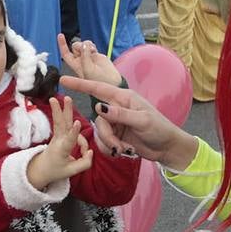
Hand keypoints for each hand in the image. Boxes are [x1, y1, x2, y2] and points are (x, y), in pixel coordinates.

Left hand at [25, 96, 93, 189]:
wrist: (41, 169)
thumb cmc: (56, 170)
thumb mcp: (72, 172)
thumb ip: (85, 162)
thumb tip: (90, 151)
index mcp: (62, 150)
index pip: (69, 140)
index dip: (74, 132)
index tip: (77, 123)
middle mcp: (59, 140)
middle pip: (62, 124)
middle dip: (64, 111)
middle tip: (66, 99)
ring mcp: (58, 135)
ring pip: (62, 120)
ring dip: (63, 108)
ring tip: (65, 97)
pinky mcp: (60, 133)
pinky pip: (67, 125)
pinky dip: (70, 119)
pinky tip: (68, 108)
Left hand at [58, 34, 121, 85]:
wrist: (111, 80)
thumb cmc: (98, 79)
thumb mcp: (88, 69)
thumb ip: (85, 56)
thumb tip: (84, 45)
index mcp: (76, 65)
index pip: (66, 54)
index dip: (62, 45)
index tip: (60, 35)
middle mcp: (80, 60)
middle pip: (75, 46)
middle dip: (79, 45)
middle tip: (87, 50)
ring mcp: (87, 56)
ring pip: (82, 44)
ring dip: (86, 45)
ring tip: (93, 51)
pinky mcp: (95, 54)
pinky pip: (90, 45)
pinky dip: (91, 45)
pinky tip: (94, 50)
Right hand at [60, 76, 197, 170]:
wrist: (167, 147)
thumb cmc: (159, 129)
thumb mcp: (142, 120)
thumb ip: (120, 114)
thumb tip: (99, 107)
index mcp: (124, 98)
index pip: (98, 88)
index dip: (80, 84)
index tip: (63, 80)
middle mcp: (117, 108)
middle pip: (98, 119)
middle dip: (106, 135)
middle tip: (119, 147)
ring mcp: (116, 122)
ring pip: (101, 132)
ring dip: (111, 144)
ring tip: (126, 150)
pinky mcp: (116, 135)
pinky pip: (104, 142)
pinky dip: (112, 149)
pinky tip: (126, 151)